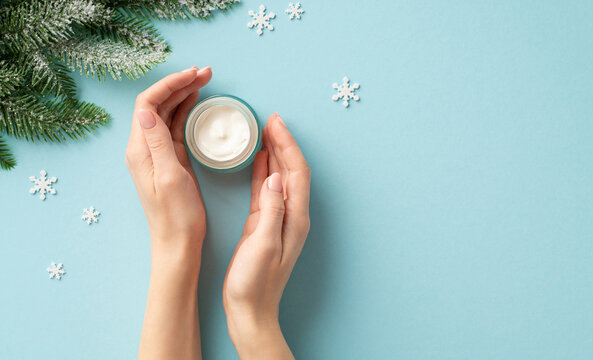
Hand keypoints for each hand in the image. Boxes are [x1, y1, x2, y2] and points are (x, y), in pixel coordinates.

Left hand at [126, 66, 211, 256]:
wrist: (178, 242)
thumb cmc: (176, 215)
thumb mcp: (168, 176)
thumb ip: (157, 142)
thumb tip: (146, 108)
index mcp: (140, 150)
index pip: (147, 103)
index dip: (169, 85)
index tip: (193, 75)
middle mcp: (144, 148)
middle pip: (157, 104)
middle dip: (179, 84)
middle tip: (206, 73)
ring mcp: (157, 153)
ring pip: (167, 113)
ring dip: (183, 94)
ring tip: (205, 80)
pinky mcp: (170, 160)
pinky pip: (175, 128)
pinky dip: (186, 111)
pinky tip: (197, 102)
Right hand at [223, 113, 310, 358]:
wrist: (250, 308)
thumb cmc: (255, 283)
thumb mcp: (263, 245)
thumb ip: (271, 211)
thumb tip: (275, 179)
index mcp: (294, 218)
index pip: (296, 173)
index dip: (288, 146)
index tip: (276, 124)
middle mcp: (291, 215)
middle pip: (292, 170)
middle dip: (284, 143)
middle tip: (270, 119)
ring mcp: (278, 218)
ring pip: (280, 177)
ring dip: (275, 153)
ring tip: (264, 131)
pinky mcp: (264, 223)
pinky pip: (267, 190)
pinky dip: (263, 171)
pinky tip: (258, 159)